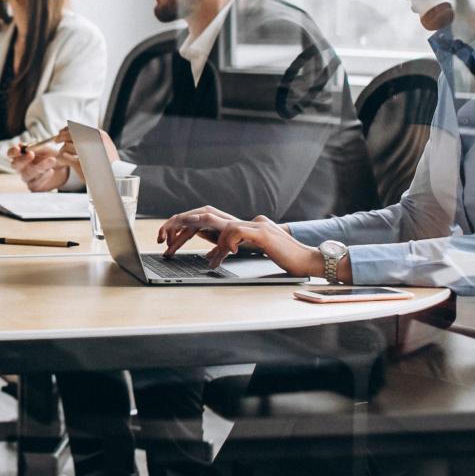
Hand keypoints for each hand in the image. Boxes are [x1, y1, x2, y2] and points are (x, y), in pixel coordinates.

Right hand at [10, 141, 71, 191]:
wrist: (65, 169)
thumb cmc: (52, 155)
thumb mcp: (47, 148)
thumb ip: (37, 147)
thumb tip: (27, 147)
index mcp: (22, 156)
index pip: (12, 154)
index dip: (13, 152)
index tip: (18, 148)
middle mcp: (22, 168)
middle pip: (15, 165)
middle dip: (22, 159)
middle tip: (31, 154)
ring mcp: (27, 178)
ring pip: (28, 174)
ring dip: (40, 166)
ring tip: (52, 160)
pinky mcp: (34, 188)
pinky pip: (35, 184)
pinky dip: (44, 177)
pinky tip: (51, 171)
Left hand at [157, 207, 316, 274]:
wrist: (310, 260)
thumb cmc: (285, 259)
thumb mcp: (253, 252)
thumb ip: (234, 246)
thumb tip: (213, 251)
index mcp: (241, 225)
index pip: (207, 219)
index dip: (185, 226)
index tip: (169, 240)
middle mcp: (245, 220)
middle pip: (203, 214)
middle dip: (179, 225)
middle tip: (163, 241)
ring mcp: (253, 225)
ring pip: (213, 220)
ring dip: (194, 235)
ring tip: (185, 251)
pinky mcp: (262, 234)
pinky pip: (233, 233)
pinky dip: (222, 245)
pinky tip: (220, 258)